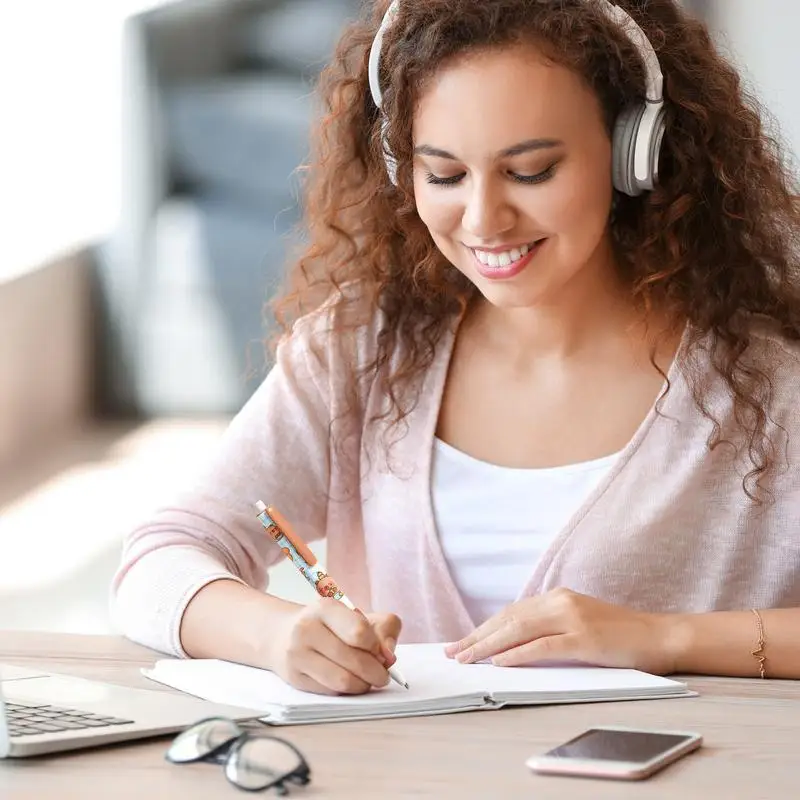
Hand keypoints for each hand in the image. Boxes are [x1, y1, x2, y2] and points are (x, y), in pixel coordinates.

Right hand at [271, 598, 401, 694]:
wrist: (282, 634)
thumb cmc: (328, 625)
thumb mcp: (355, 615)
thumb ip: (384, 627)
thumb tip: (389, 656)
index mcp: (325, 608)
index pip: (360, 632)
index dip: (378, 647)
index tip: (382, 652)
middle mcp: (306, 629)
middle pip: (355, 660)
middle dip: (377, 672)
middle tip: (383, 675)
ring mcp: (297, 654)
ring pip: (343, 681)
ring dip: (363, 685)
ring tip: (368, 681)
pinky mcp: (294, 677)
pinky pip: (331, 691)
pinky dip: (347, 691)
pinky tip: (350, 682)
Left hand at [444, 588, 677, 674]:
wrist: (659, 636)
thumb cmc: (618, 635)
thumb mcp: (577, 624)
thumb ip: (549, 628)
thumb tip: (510, 645)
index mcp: (557, 597)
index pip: (510, 613)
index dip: (482, 628)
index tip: (461, 642)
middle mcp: (560, 602)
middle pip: (508, 619)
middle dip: (477, 637)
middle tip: (453, 652)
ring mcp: (573, 619)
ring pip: (519, 630)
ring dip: (489, 645)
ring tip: (467, 658)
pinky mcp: (585, 639)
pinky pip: (544, 646)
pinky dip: (519, 653)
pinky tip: (500, 662)